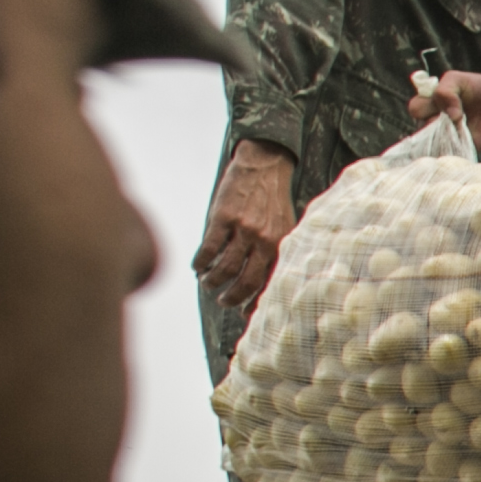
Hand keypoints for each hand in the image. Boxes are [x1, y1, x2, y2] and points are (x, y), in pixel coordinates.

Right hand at [193, 138, 296, 311]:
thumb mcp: (284, 228)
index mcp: (281, 245)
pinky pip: (209, 248)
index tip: (245, 313)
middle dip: (233, 297)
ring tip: (209, 283)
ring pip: (226, 268)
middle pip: (246, 281)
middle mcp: (264, 240)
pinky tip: (197, 267)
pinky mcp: (223, 218)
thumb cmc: (272, 202)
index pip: (269, 282)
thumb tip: (263, 284)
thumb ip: (275, 253)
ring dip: (214, 281)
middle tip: (224, 301)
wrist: (264, 167)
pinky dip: (200, 262)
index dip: (256, 302)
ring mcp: (244, 229)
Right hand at [410, 68, 480, 159]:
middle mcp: (436, 121)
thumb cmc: (477, 86)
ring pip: (434, 143)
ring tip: (464, 124)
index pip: (416, 109)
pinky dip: (455, 148)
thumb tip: (450, 115)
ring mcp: (448, 136)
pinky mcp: (462, 147)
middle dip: (436, 122)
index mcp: (430, 104)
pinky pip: (451, 153)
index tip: (443, 101)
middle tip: (456, 115)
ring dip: (447, 135)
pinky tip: (466, 137)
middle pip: (421, 128)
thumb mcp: (456, 79)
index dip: (426, 107)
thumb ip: (444, 91)